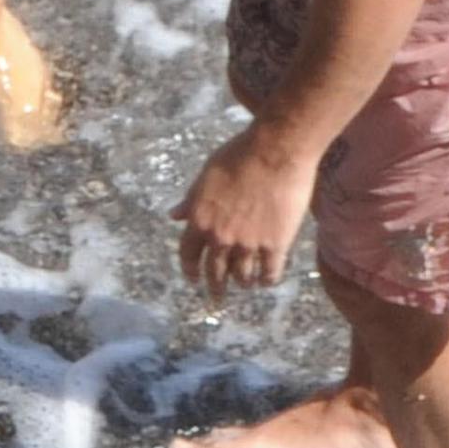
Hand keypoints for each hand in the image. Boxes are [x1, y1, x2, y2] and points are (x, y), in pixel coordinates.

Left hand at [170, 124, 319, 297]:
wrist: (274, 151)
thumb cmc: (239, 155)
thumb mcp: (206, 175)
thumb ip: (191, 200)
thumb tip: (173, 215)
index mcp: (200, 219)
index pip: (188, 254)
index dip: (190, 270)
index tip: (193, 279)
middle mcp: (220, 236)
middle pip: (215, 272)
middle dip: (215, 286)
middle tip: (217, 297)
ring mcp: (248, 243)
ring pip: (242, 276)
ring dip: (242, 282)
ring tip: (245, 284)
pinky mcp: (275, 245)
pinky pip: (269, 273)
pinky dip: (266, 280)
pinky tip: (267, 280)